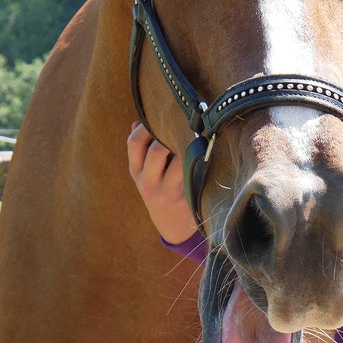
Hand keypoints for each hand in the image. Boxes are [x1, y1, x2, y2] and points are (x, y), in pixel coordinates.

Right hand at [127, 122, 195, 244]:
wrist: (172, 228)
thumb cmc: (159, 190)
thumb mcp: (144, 174)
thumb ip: (142, 150)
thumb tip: (139, 121)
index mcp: (136, 172)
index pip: (134, 143)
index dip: (146, 126)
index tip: (160, 114)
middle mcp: (149, 183)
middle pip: (157, 150)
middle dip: (171, 133)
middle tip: (186, 121)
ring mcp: (168, 192)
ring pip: (180, 160)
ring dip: (189, 144)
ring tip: (199, 131)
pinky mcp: (187, 198)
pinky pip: (195, 172)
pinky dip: (201, 158)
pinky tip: (208, 147)